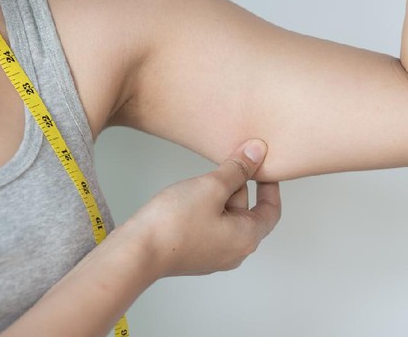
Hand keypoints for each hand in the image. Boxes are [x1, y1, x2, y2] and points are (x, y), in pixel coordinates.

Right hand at [129, 139, 281, 279]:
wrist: (136, 251)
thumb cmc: (174, 223)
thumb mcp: (211, 186)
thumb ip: (237, 168)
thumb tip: (257, 152)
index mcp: (247, 238)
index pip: (271, 209)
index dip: (270, 185)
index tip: (264, 167)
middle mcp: (234, 251)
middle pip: (247, 211)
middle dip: (238, 185)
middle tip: (226, 163)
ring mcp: (213, 255)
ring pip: (227, 216)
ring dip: (220, 195)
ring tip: (203, 179)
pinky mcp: (194, 253)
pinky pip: (210, 226)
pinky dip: (207, 208)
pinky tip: (190, 195)